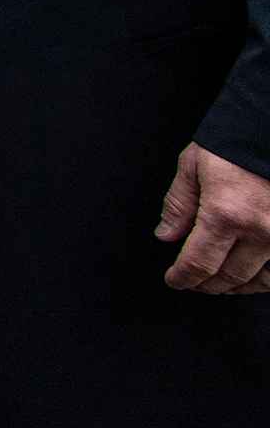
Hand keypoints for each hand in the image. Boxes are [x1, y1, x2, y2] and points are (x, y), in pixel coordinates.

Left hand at [157, 143, 269, 292]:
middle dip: (205, 284)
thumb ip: (179, 204)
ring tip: (221, 281)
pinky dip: (266, 278)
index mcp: (226, 214)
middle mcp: (260, 231)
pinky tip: (253, 273)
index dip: (183, 278)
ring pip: (261, 281)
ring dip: (238, 286)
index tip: (175, 280)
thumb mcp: (194, 165)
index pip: (199, 263)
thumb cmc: (235, 140)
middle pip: (228, 277)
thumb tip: (166, 236)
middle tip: (194, 282)